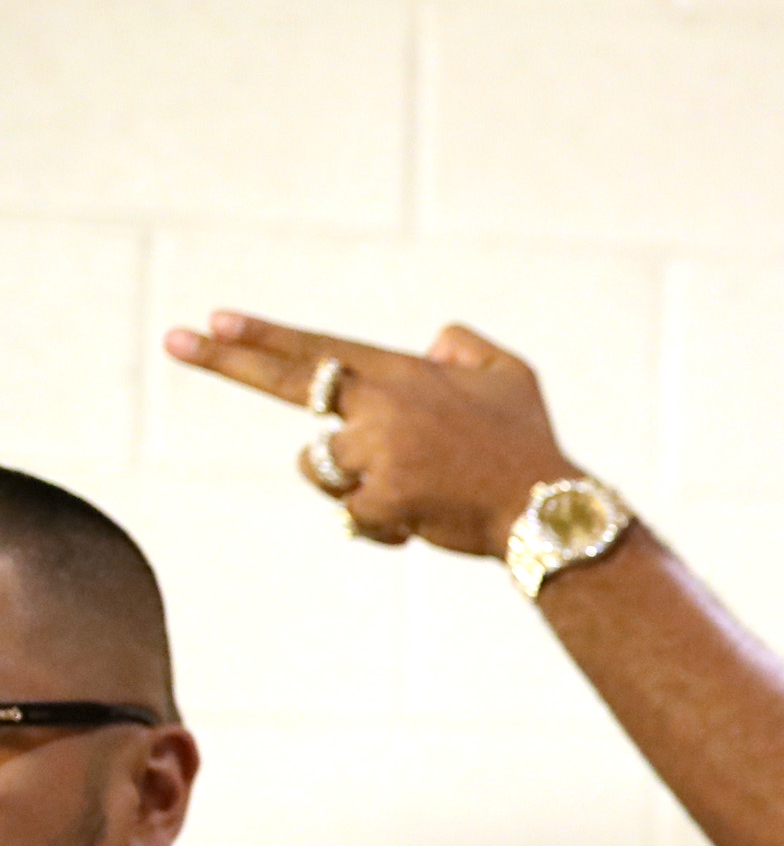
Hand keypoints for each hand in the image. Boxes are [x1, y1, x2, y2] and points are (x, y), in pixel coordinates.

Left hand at [162, 313, 581, 556]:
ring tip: (407, 488)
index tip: (216, 320)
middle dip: (227, 359)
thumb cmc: (528, 443)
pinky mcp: (381, 498)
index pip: (320, 349)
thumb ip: (465, 346)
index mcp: (405, 374)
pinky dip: (382, 525)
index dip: (266, 336)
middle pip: (291, 382)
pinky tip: (422, 522)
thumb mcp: (512, 374)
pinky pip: (354, 514)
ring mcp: (379, 452)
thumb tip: (427, 345)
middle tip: (173, 338)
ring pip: (319, 466)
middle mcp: (383, 405)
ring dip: (348, 481)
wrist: (547, 506)